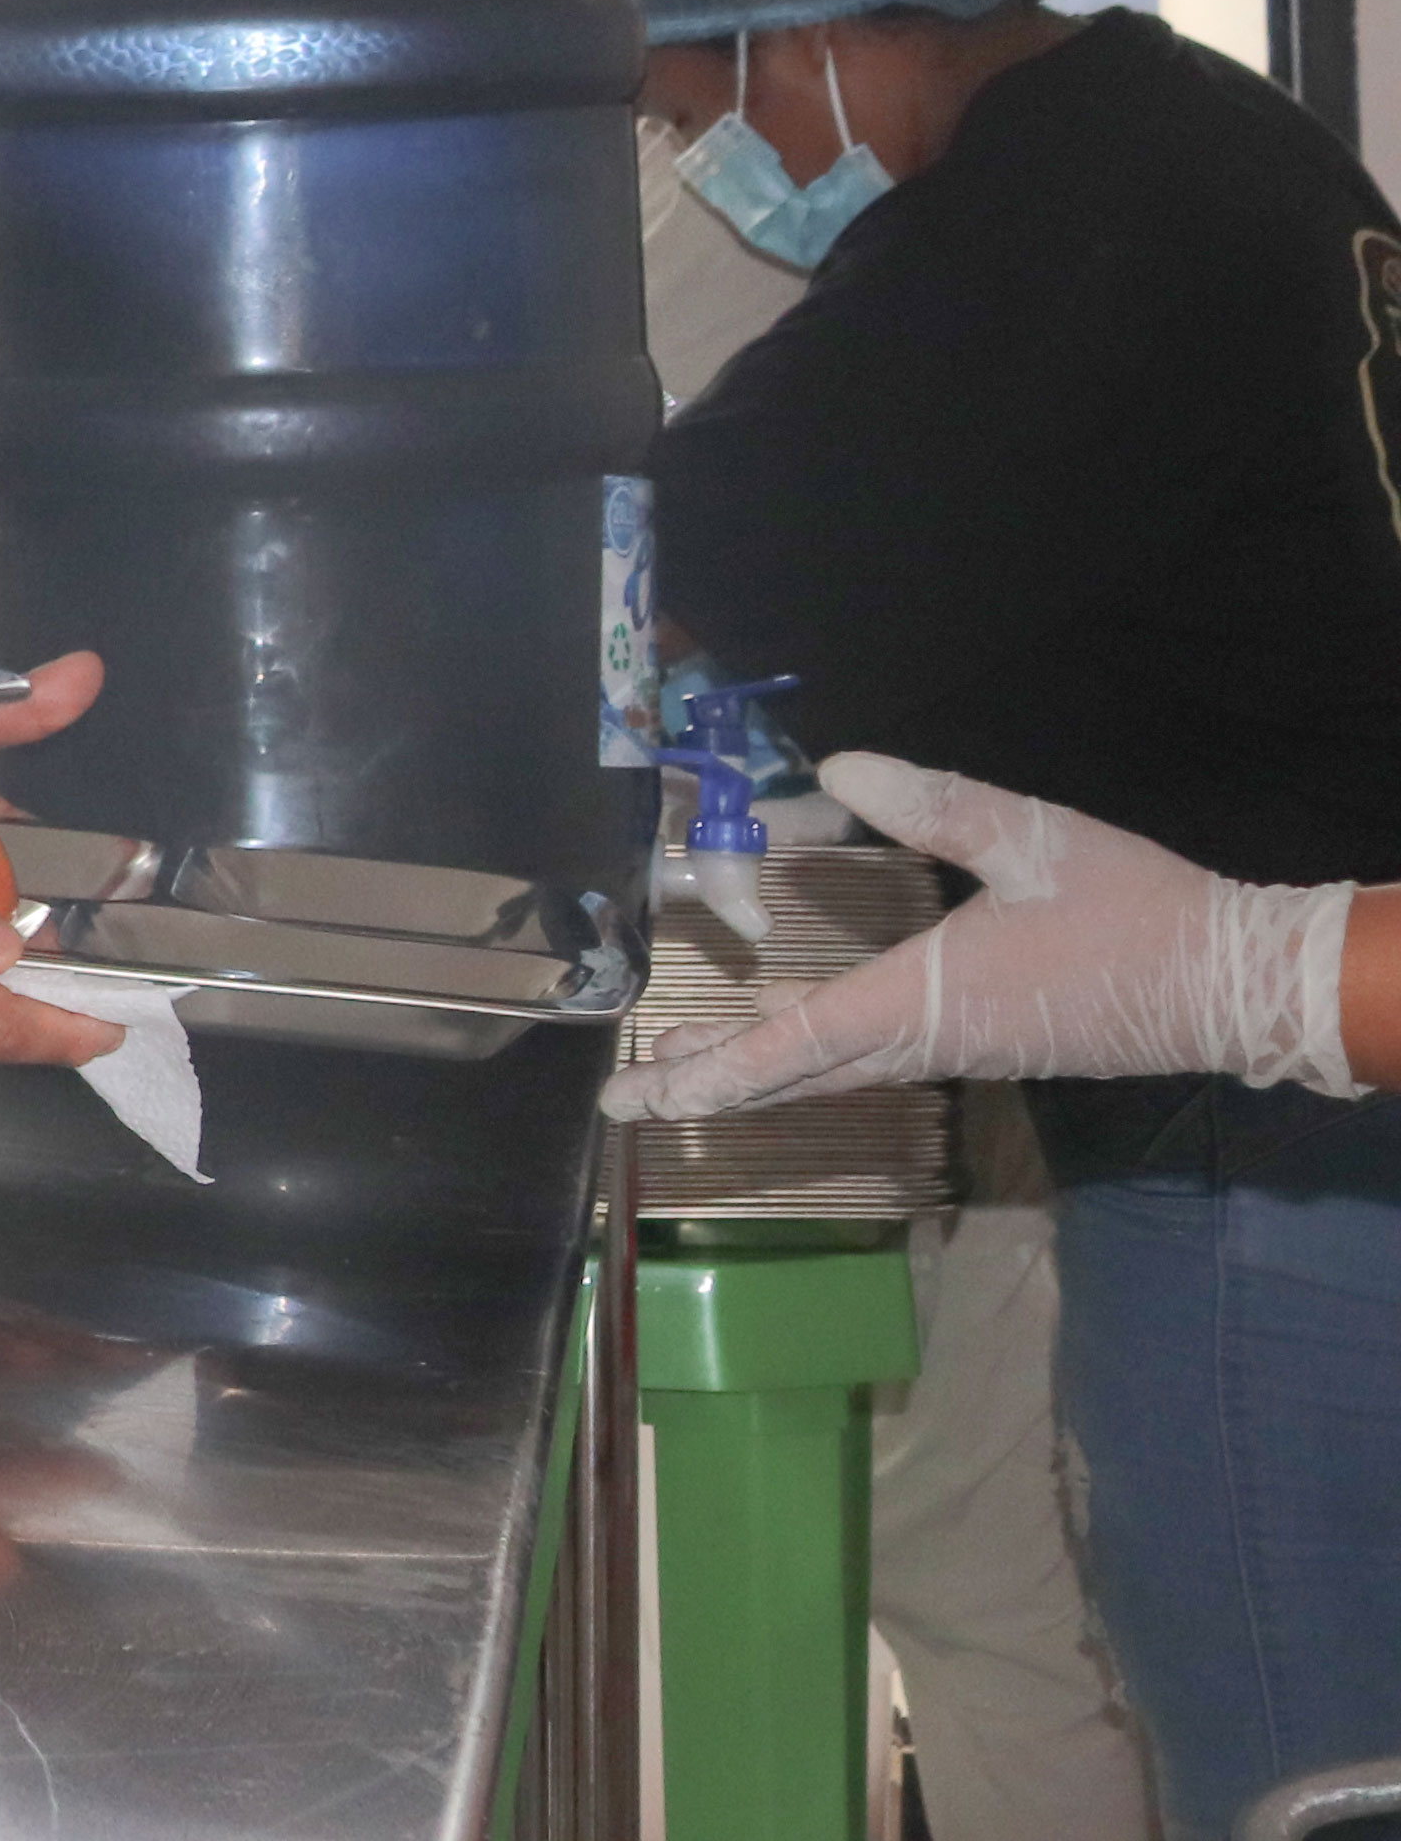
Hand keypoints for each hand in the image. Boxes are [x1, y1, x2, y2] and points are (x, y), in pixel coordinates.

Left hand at [602, 750, 1368, 1119]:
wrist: (1237, 982)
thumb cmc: (1133, 910)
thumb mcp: (1031, 837)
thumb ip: (934, 803)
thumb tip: (839, 762)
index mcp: (925, 999)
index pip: (796, 1041)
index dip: (712, 1068)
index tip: (642, 1095)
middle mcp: (930, 1041)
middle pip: (800, 1075)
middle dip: (711, 1088)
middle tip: (629, 1102)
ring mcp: (962, 1052)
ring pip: (837, 1072)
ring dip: (759, 1075)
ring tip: (685, 1076)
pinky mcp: (990, 1046)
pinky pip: (879, 1063)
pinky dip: (815, 1062)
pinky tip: (796, 1047)